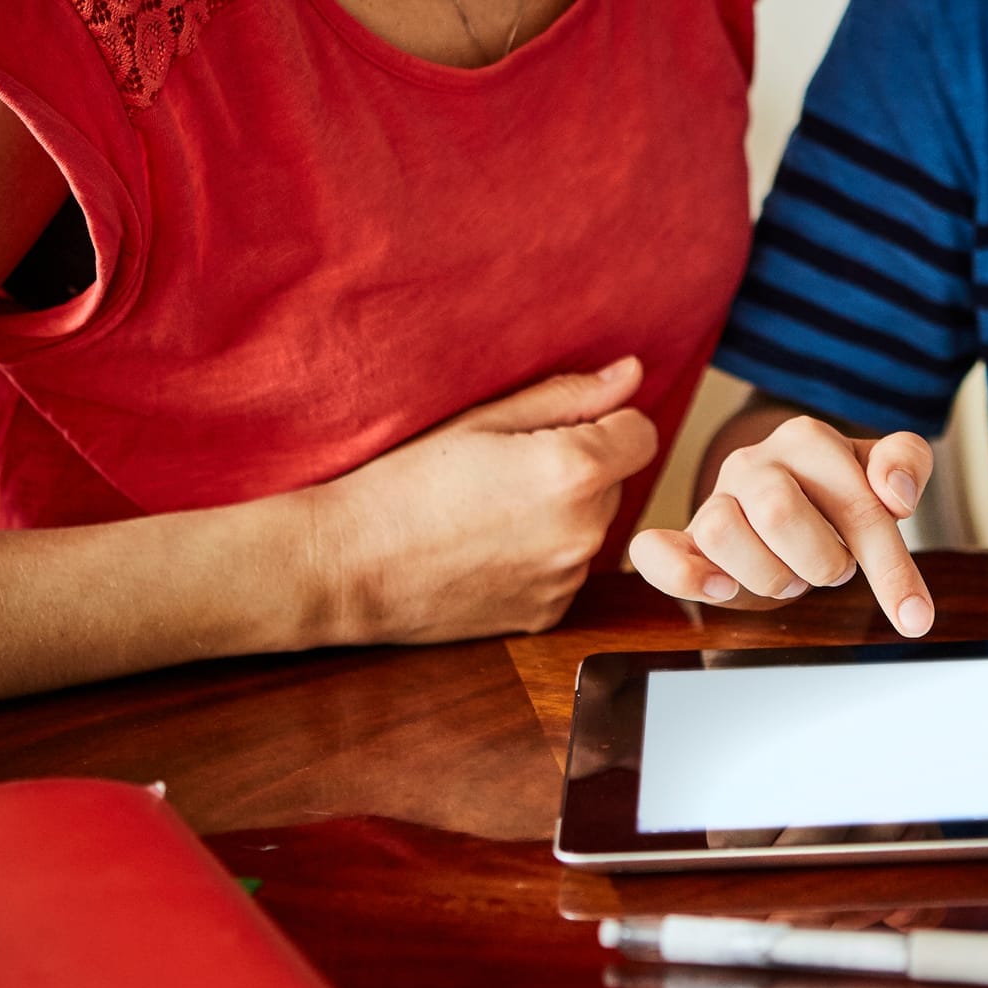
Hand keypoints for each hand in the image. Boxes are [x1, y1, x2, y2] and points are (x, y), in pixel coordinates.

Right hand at [310, 356, 658, 643]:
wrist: (345, 565)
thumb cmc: (404, 482)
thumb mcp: (483, 420)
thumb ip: (569, 397)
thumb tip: (632, 374)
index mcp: (576, 471)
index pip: (641, 432)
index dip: (604, 423)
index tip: (556, 428)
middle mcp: (585, 531)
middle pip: (615, 482)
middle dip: (579, 469)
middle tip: (505, 470)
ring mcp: (568, 578)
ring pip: (591, 528)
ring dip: (563, 515)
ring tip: (490, 511)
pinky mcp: (548, 614)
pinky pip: (566, 571)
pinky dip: (542, 558)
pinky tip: (487, 549)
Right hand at [630, 416, 935, 636]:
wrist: (787, 502)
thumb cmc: (836, 493)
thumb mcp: (882, 473)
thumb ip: (906, 462)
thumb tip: (897, 494)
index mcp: (807, 440)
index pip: (855, 500)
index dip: (890, 565)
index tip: (914, 616)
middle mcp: (754, 462)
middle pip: (777, 511)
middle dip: (821, 561)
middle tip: (835, 570)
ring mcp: (714, 498)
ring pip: (719, 531)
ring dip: (769, 575)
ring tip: (792, 577)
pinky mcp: (683, 538)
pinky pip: (655, 552)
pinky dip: (685, 575)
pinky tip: (723, 590)